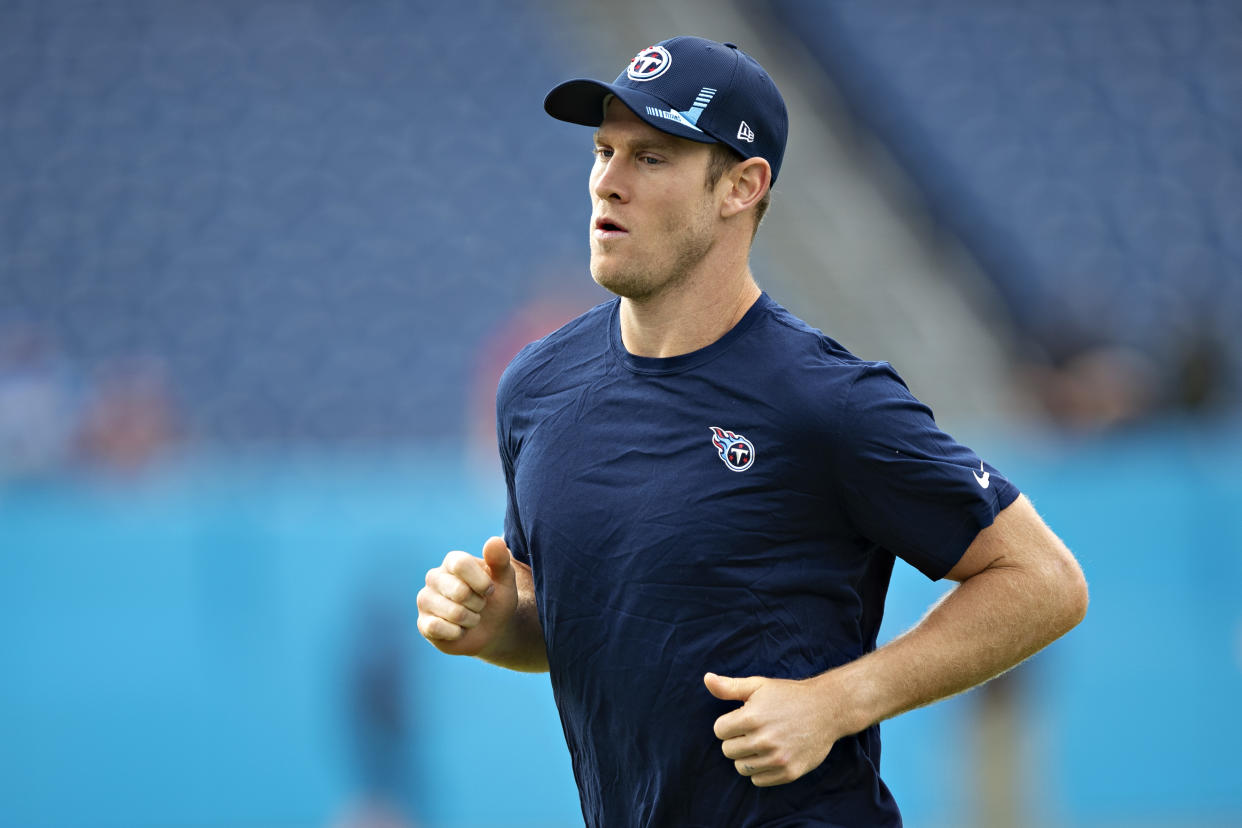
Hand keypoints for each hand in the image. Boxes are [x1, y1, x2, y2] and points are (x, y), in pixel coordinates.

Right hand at [418, 537, 517, 658]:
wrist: (492, 628)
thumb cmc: (495, 598)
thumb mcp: (505, 579)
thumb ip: (500, 560)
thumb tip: (494, 541)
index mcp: (452, 561)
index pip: (461, 564)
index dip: (481, 582)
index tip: (490, 590)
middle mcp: (434, 577)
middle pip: (459, 591)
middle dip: (479, 604)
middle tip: (480, 605)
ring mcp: (425, 600)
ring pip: (453, 612)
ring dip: (471, 620)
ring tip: (471, 617)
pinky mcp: (423, 623)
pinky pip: (438, 628)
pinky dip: (457, 632)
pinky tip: (460, 630)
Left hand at [704, 671, 843, 786]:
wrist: (827, 709)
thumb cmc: (789, 695)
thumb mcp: (759, 685)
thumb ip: (729, 686)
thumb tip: (706, 679)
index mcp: (752, 717)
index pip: (719, 731)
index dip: (729, 723)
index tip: (743, 718)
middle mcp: (764, 740)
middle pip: (728, 751)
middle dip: (736, 740)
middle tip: (753, 730)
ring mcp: (777, 759)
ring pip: (741, 767)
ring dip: (746, 756)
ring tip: (761, 743)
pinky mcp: (789, 773)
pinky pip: (758, 780)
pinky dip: (760, 770)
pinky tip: (770, 755)